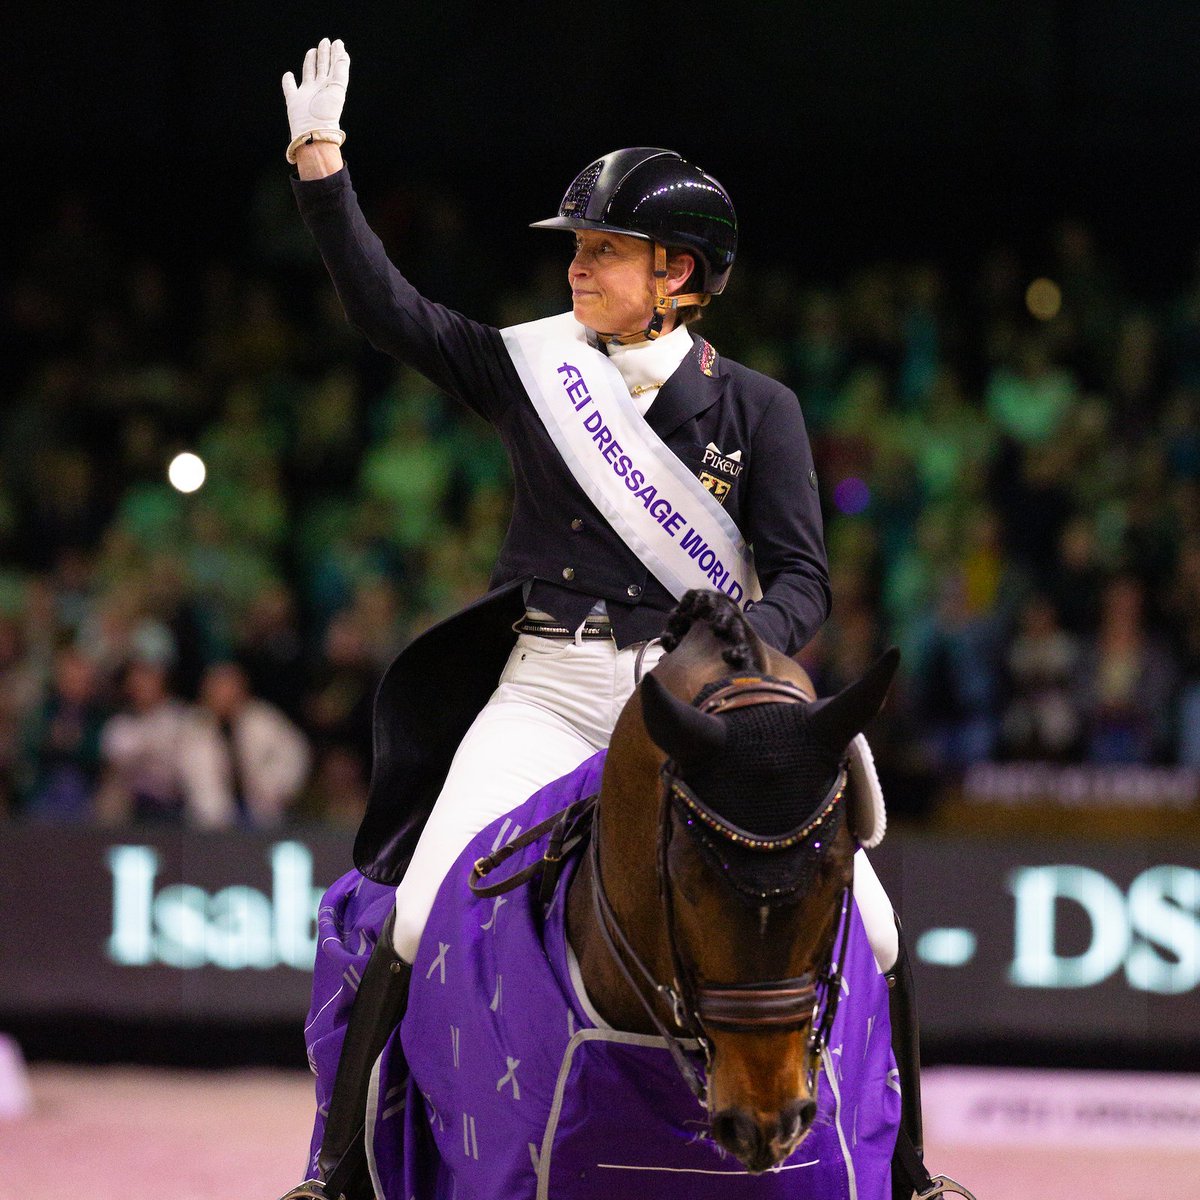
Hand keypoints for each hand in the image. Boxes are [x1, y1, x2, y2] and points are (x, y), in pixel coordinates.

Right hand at [282, 38, 349, 160]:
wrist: (313, 132)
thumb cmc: (327, 112)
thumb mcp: (338, 88)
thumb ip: (340, 69)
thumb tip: (342, 51)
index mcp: (331, 87)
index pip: (334, 67)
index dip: (336, 54)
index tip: (337, 42)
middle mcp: (320, 89)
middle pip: (322, 67)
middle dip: (324, 55)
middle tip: (325, 42)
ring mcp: (306, 94)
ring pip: (308, 73)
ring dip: (310, 62)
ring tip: (313, 51)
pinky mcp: (294, 100)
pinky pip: (290, 88)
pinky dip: (288, 81)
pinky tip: (288, 74)